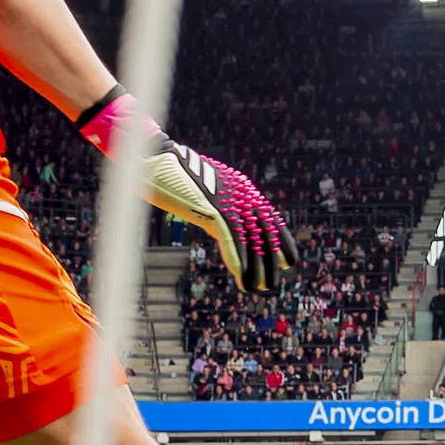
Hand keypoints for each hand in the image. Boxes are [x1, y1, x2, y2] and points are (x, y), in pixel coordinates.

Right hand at [80, 91, 296, 290]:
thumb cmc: (172, 172)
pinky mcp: (212, 208)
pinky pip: (230, 239)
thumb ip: (215, 206)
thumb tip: (219, 222)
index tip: (290, 261)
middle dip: (272, 260)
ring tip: (261, 288)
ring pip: (250, 240)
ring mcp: (227, 201)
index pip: (270, 218)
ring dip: (257, 268)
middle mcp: (241, 194)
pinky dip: (237, 261)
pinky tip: (242, 279)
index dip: (282, 241)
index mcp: (241, 188)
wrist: (153, 156)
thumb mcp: (202, 190)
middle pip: (265, 233)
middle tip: (276, 283)